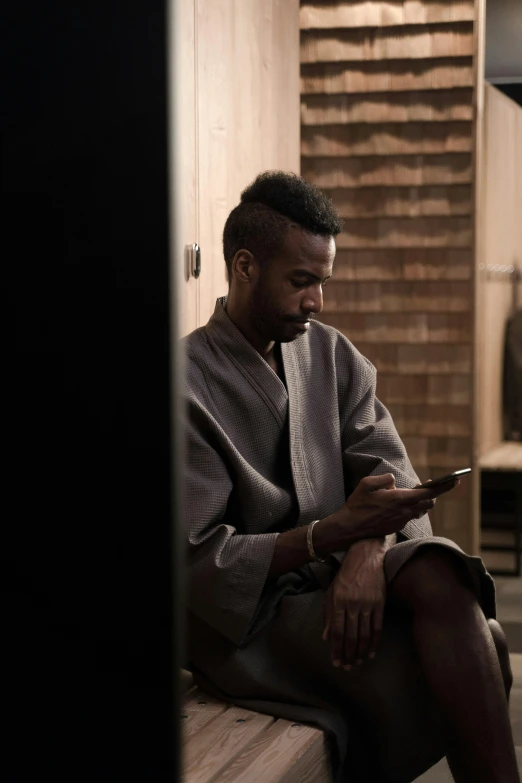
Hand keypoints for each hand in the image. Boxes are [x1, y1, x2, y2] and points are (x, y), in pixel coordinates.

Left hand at [322, 546, 385, 668]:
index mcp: (338, 601)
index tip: (336, 662)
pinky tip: (371, 653)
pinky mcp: (380, 603)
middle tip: (347, 667)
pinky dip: (375, 643)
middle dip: (348, 655)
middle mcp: (353, 604)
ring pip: (364, 635)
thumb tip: (326, 637)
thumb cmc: (345, 576)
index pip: (337, 632)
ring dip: (360, 652)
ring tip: (357, 663)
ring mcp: (368, 604)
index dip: (336, 649)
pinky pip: (378, 628)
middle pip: (350, 636)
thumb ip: (328, 615)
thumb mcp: (331, 592)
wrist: (366, 557)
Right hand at [335, 472, 455, 540]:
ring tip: (417, 492)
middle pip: (429, 502)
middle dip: (434, 492)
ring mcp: (402, 521)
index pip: (428, 492)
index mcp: (399, 499)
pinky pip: (411, 516)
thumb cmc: (357, 505)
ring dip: (423, 501)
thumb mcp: (366, 484)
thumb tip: (394, 481)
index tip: (455, 480)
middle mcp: (404, 511)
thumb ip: (384, 479)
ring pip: (421, 510)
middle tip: (430, 484)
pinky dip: (412, 508)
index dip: (444, 486)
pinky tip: (403, 503)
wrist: (350, 528)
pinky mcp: (397, 527)